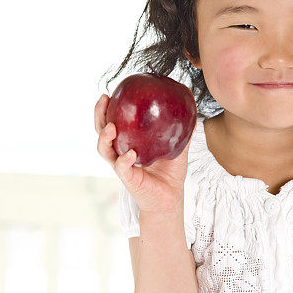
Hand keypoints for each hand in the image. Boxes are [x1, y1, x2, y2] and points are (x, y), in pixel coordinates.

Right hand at [94, 93, 192, 214]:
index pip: (112, 122)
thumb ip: (183, 130)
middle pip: (101, 133)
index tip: (108, 94)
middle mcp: (121, 153)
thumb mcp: (178, 147)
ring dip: (104, 137)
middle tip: (103, 100)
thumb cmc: (171, 172)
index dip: (107, 109)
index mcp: (129, 142)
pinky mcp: (129, 180)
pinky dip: (124, 160)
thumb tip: (193, 109)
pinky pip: (121, 168)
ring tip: (111, 127)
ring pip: (105, 150)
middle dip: (99, 116)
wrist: (171, 198)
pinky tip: (131, 154)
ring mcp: (123, 166)